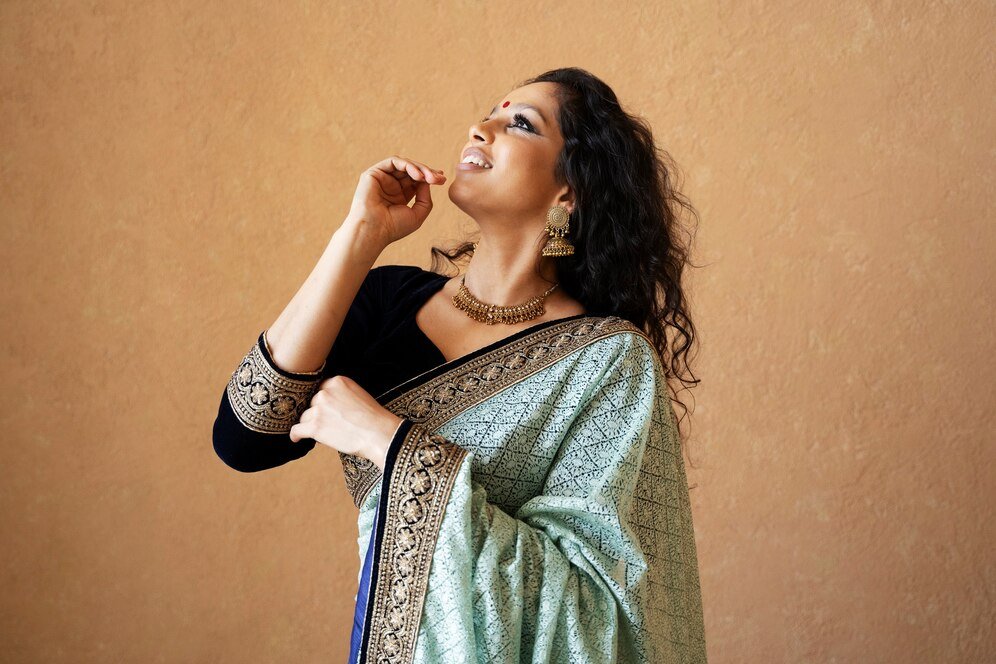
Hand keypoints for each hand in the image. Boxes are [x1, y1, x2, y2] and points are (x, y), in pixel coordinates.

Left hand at [288, 375, 403, 471]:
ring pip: (305, 417)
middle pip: (311, 403)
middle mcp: (325, 392)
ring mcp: (319, 409)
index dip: (323, 403)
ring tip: (325, 433)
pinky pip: (297, 430)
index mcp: (338, 381)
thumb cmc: (374, 418)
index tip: (325, 410)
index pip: (320, 390)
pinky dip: (296, 435)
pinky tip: (297, 438)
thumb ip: (342, 395)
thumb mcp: (359, 395)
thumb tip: (327, 406)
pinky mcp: (315, 426)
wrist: (379, 433)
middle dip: (318, 414)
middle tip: (331, 424)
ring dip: (312, 425)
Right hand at [346, 155, 446, 247]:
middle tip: (439, 178)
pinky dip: (407, 165)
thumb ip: (425, 198)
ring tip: (429, 177)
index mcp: (399, 196)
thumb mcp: (417, 214)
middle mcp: (390, 186)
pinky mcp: (373, 173)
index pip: (416, 181)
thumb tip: (427, 181)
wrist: (374, 230)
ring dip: (419, 168)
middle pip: (412, 171)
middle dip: (427, 172)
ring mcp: (382, 179)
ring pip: (404, 164)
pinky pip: (393, 162)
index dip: (429, 177)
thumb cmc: (393, 227)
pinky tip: (417, 175)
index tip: (442, 179)